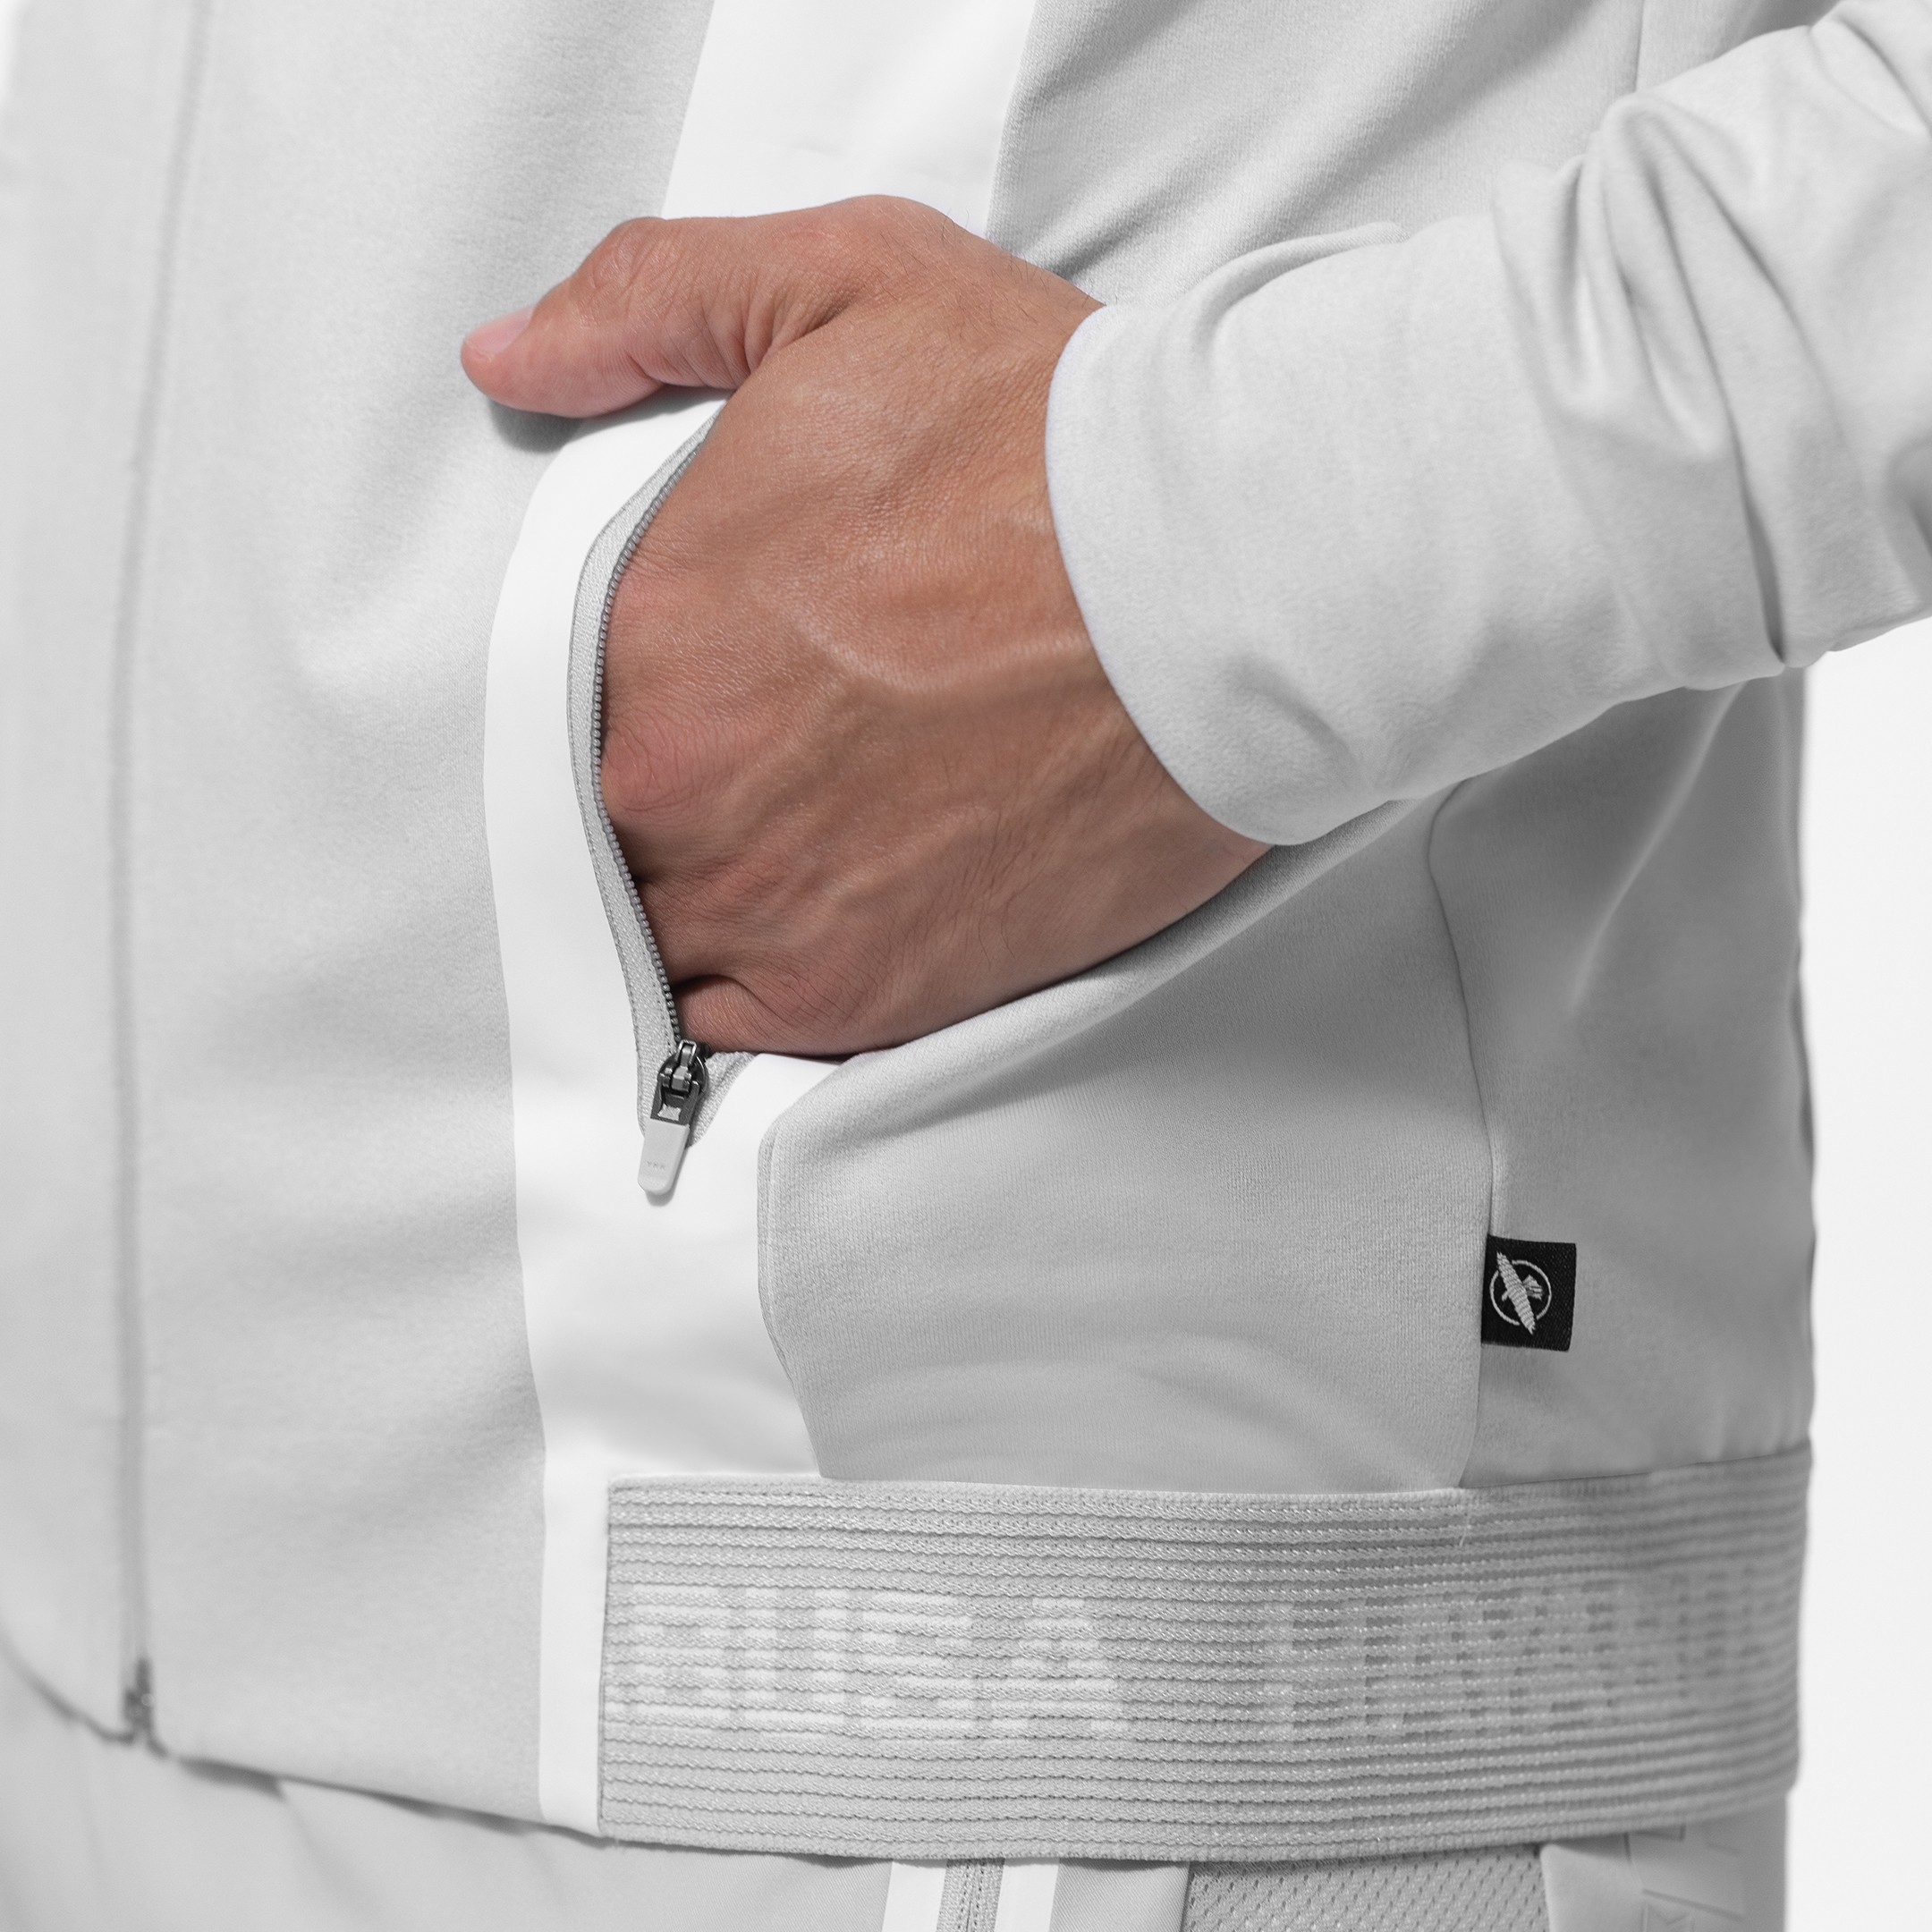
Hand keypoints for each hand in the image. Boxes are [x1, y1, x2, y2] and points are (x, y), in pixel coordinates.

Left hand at [462, 198, 1264, 1054]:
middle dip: (671, 788)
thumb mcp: (845, 283)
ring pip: (664, 931)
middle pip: (609, 820)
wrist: (1230, 581)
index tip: (707, 670)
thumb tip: (511, 359)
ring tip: (800, 838)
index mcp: (648, 625)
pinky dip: (759, 986)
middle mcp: (680, 784)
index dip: (629, 682)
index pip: (561, 689)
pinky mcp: (860, 994)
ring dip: (708, 894)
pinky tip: (821, 918)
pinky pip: (741, 1025)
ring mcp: (764, 905)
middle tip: (768, 749)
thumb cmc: (1051, 436)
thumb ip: (649, 303)